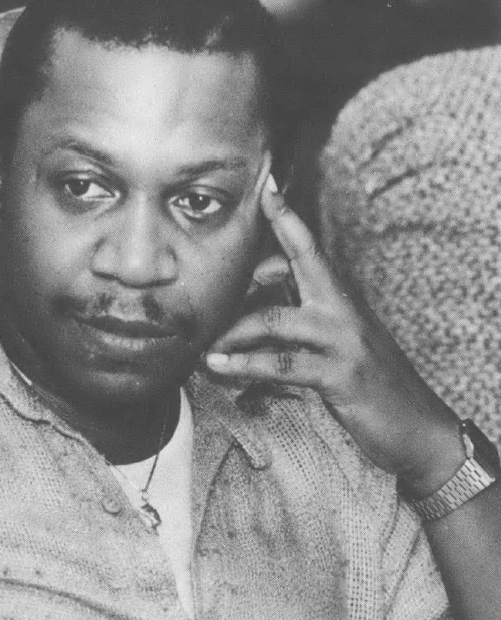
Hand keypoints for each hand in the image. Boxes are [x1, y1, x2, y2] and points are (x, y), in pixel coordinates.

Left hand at [205, 181, 462, 494]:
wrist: (417, 429)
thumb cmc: (370, 387)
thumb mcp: (339, 348)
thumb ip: (303, 326)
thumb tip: (250, 319)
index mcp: (341, 299)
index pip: (310, 250)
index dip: (287, 219)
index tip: (266, 189)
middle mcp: (343, 310)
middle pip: (295, 266)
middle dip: (250, 265)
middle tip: (207, 284)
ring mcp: (343, 341)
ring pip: (275, 320)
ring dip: (232, 334)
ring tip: (203, 349)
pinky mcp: (339, 375)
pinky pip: (282, 363)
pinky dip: (245, 365)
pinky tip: (219, 368)